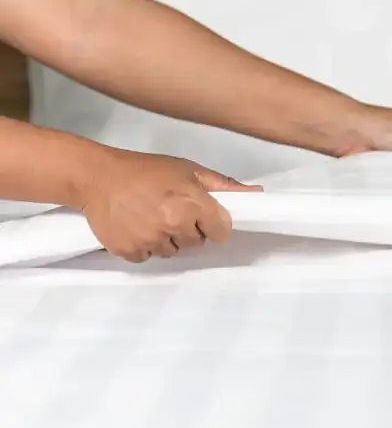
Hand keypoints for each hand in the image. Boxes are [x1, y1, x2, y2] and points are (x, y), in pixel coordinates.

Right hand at [80, 149, 260, 262]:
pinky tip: (136, 226)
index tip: (202, 215)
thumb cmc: (147, 170)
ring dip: (167, 239)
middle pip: (198, 242)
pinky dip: (145, 246)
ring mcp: (151, 240)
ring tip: (150, 216)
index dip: (214, 223)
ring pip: (173, 252)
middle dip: (189, 229)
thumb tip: (258, 193)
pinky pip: (149, 257)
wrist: (97, 176)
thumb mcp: (188, 169)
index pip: (222, 231)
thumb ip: (224, 186)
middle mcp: (173, 224)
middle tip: (170, 209)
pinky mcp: (130, 252)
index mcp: (191, 202)